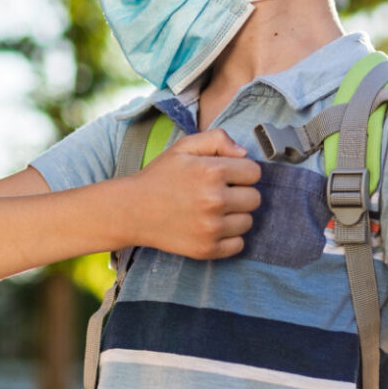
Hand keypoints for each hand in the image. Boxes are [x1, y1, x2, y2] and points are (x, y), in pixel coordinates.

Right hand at [123, 128, 261, 259]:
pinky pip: (238, 245)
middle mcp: (215, 200)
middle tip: (219, 193)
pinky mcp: (207, 249)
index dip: (242, 172)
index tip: (227, 176)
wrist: (132, 210)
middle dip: (241, 193)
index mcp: (213, 171)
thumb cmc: (160, 176)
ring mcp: (211, 228)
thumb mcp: (184, 146)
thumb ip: (218, 139)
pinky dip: (229, 238)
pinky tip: (212, 227)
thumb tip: (244, 154)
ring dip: (236, 216)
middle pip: (255, 199)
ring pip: (248, 222)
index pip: (255, 172)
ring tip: (213, 211)